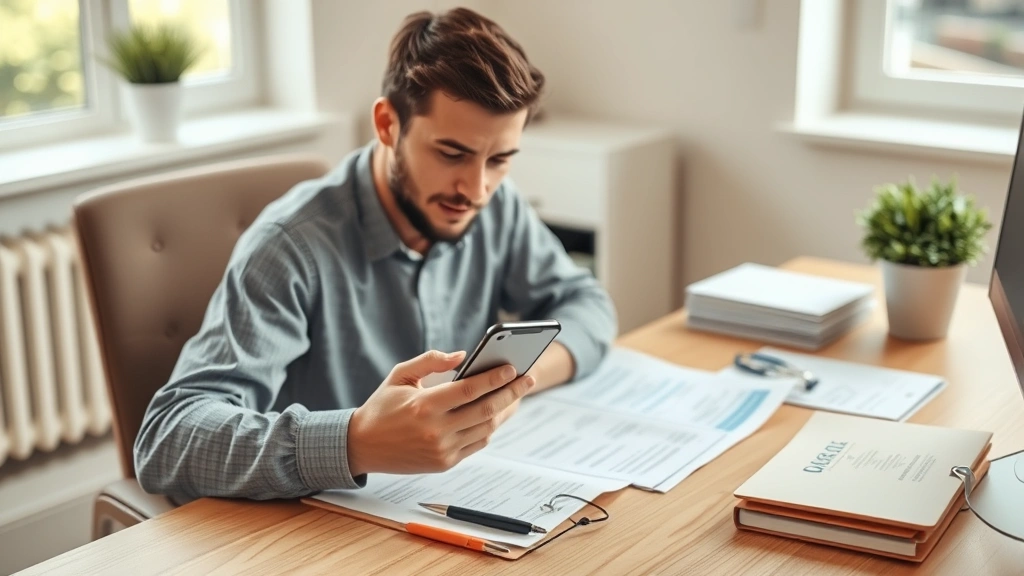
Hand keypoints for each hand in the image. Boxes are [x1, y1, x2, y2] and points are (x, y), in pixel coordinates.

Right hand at [347, 350, 535, 476]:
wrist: (362, 446)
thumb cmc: (382, 405)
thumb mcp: (400, 375)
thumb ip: (431, 361)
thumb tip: (463, 356)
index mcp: (424, 406)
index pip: (470, 390)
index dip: (495, 379)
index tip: (513, 368)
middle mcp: (435, 430)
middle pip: (486, 410)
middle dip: (512, 393)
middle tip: (528, 379)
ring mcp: (442, 450)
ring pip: (486, 429)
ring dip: (505, 411)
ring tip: (517, 395)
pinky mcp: (444, 463)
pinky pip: (477, 444)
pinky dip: (490, 428)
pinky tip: (497, 414)